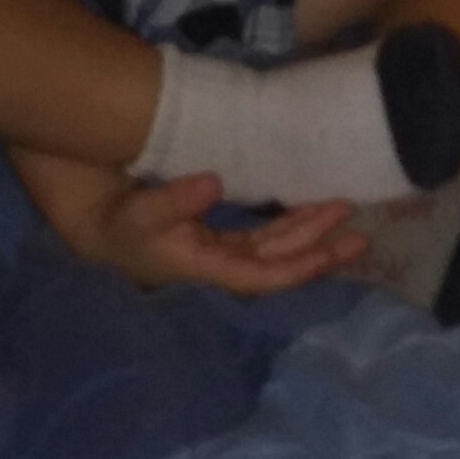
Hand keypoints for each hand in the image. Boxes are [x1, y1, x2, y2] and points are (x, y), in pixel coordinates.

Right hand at [55, 167, 366, 293]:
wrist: (98, 228)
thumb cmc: (119, 224)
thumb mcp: (140, 213)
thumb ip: (173, 200)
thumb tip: (213, 184)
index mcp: (207, 267)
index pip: (264, 274)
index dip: (301, 265)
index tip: (334, 250)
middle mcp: (222, 265)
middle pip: (281, 262)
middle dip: (320, 249)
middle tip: (361, 234)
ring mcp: (223, 252)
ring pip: (277, 246)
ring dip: (310, 232)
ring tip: (344, 212)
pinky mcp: (220, 238)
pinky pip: (266, 236)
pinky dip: (290, 224)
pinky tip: (311, 209)